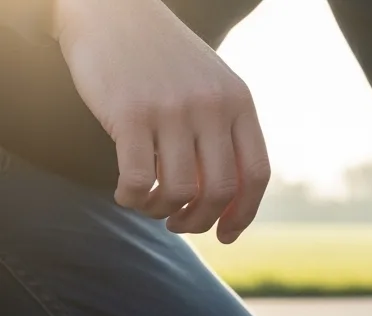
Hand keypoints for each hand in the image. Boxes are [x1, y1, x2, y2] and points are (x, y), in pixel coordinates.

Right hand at [52, 0, 269, 241]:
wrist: (112, 11)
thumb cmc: (162, 59)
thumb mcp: (210, 86)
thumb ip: (225, 132)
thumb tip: (226, 199)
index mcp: (239, 102)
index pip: (256, 174)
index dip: (244, 213)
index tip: (226, 235)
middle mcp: (212, 106)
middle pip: (220, 190)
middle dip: (200, 221)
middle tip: (179, 225)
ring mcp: (172, 110)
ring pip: (180, 190)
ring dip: (162, 212)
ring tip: (149, 206)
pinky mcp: (130, 114)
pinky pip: (139, 179)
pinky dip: (133, 199)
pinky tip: (126, 195)